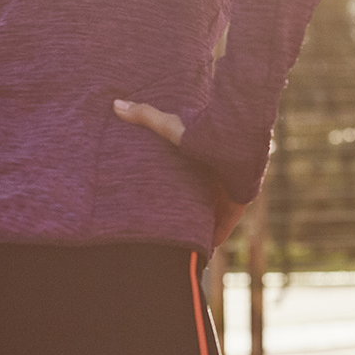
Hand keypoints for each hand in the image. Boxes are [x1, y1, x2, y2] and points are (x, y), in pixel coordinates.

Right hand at [114, 97, 246, 248]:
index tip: (162, 199)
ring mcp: (227, 190)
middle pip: (199, 198)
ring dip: (201, 226)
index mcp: (200, 160)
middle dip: (188, 210)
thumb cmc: (204, 132)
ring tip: (184, 245)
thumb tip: (115, 104)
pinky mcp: (238, 203)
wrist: (238, 142)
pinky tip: (207, 249)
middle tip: (170, 226)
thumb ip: (145, 116)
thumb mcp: (170, 126)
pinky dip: (216, 236)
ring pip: (212, 214)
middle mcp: (214, 176)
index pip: (187, 177)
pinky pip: (226, 224)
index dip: (177, 188)